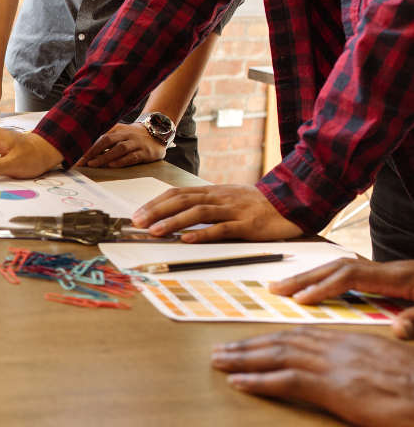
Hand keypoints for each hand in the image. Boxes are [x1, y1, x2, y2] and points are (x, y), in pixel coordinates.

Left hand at [77, 123, 165, 167]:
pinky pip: (133, 156)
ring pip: (119, 148)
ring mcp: (136, 143)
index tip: (77, 157)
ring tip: (93, 164)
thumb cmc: (134, 136)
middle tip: (82, 161)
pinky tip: (113, 165)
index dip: (88, 147)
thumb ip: (106, 141)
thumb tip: (87, 153)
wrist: (159, 132)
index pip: (100, 137)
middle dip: (93, 151)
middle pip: (107, 140)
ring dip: (105, 156)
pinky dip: (122, 161)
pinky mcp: (146, 152)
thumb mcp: (120, 134)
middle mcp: (126, 134)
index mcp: (117, 129)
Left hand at [132, 184, 303, 242]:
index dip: (156, 203)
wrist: (295, 201)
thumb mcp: (229, 200)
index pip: (177, 194)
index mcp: (213, 192)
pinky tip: (188, 240)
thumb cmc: (258, 205)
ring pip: (199, 213)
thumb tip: (178, 215)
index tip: (137, 214)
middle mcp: (220, 197)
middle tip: (137, 223)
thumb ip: (207, 205)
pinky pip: (223, 228)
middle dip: (157, 211)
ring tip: (155, 232)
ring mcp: (234, 210)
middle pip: (182, 200)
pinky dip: (203, 234)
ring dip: (174, 222)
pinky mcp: (249, 225)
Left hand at [212, 327, 413, 426]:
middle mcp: (336, 348)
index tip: (248, 342)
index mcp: (349, 342)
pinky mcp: (334, 387)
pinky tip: (238, 382)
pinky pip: (287, 380)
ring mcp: (334, 366)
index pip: (299, 336)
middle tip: (221, 350)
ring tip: (219, 361)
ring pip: (277, 356)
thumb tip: (343, 368)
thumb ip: (359, 361)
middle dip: (248, 346)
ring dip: (243, 358)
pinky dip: (259, 380)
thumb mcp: (384, 366)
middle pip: (282, 342)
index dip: (269, 338)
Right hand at [268, 259, 413, 337]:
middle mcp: (387, 269)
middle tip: (275, 288)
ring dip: (312, 275)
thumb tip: (397, 329)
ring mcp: (386, 270)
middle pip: (337, 267)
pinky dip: (327, 277)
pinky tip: (317, 286)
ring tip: (287, 286)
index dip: (323, 287)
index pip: (350, 277)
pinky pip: (348, 271)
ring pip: (340, 266)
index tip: (300, 300)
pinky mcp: (388, 275)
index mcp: (397, 276)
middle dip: (305, 277)